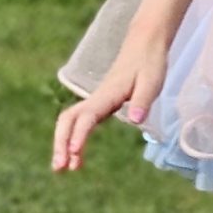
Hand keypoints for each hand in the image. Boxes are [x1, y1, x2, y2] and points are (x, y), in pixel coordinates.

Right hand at [52, 36, 167, 171]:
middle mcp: (97, 98)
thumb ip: (142, 101)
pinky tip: (76, 155)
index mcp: (107, 95)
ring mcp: (96, 101)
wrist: (144, 44)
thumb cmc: (149, 63)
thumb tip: (134, 121)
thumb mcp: (152, 82)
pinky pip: (80, 122)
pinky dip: (74, 138)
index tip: (74, 152)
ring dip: (63, 143)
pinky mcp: (100, 104)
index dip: (79, 134)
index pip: (87, 116)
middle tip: (60, 168)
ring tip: (64, 168)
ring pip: (70, 122)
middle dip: (60, 143)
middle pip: (68, 120)